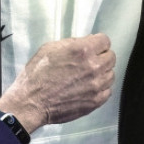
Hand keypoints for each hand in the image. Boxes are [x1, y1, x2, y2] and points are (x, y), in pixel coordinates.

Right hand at [0, 32, 114, 132]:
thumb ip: (71, 43)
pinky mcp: (95, 101)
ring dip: (102, 73)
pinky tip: (88, 88)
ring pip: (111, 74)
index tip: (93, 47)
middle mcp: (93, 67)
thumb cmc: (36, 74)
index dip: (98, 43)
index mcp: (82, 51)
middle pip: (111, 57)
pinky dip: (100, 88)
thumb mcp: (49, 49)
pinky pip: (107, 91)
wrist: (31, 102)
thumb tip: (87, 41)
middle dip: (101, 57)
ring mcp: (96, 85)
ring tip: (88, 76)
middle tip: (89, 62)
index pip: (105, 41)